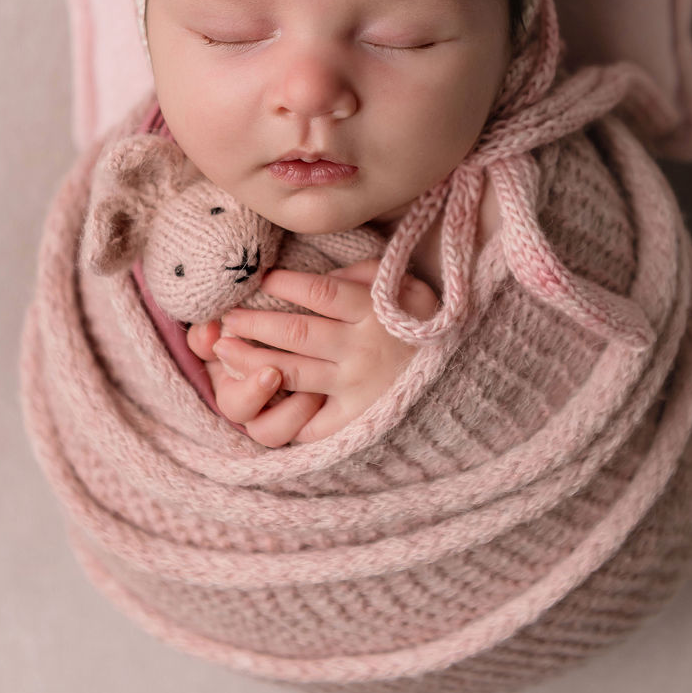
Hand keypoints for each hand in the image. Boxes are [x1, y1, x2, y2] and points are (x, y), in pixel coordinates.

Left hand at [190, 260, 437, 447]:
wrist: (468, 380)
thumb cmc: (431, 328)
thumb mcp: (408, 287)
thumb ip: (367, 274)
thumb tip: (326, 271)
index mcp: (373, 312)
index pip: (318, 292)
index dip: (282, 285)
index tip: (259, 281)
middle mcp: (361, 349)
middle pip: (295, 333)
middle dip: (253, 323)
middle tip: (225, 318)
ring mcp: (356, 387)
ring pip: (291, 372)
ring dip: (251, 360)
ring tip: (223, 350)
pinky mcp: (355, 419)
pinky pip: (311, 421)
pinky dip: (284, 412)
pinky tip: (260, 398)